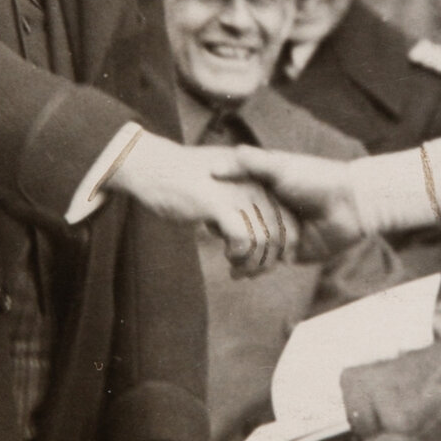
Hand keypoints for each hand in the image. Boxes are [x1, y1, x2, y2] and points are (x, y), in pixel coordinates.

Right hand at [108, 131, 297, 273]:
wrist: (152, 166)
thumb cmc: (182, 182)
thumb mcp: (219, 194)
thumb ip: (238, 211)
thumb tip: (249, 244)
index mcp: (257, 182)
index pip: (288, 220)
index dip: (283, 248)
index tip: (270, 264)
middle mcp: (253, 186)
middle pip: (278, 234)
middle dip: (267, 261)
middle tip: (250, 274)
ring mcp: (237, 193)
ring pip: (263, 240)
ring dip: (252, 263)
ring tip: (237, 271)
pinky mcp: (218, 204)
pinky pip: (243, 239)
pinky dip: (239, 255)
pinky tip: (228, 257)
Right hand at [218, 146, 376, 262]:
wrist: (352, 203)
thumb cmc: (316, 178)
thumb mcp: (279, 167)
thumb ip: (249, 163)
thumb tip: (214, 168)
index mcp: (264, 191)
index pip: (233, 206)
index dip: (219, 216)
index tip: (209, 223)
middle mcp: (271, 212)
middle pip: (242, 231)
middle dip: (229, 244)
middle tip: (220, 251)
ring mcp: (281, 233)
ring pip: (254, 251)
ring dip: (243, 261)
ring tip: (232, 268)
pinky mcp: (293, 252)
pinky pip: (270, 264)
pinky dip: (257, 269)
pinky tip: (245, 272)